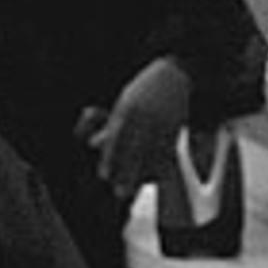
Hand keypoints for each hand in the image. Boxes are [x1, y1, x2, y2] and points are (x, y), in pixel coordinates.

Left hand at [80, 57, 193, 202]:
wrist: (174, 74)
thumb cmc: (143, 89)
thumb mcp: (124, 101)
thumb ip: (111, 122)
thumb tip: (92, 144)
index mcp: (127, 108)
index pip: (115, 138)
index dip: (109, 159)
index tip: (103, 176)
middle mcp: (144, 116)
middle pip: (133, 151)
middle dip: (125, 173)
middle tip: (119, 193)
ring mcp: (161, 121)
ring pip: (150, 154)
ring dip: (142, 176)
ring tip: (136, 191)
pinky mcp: (175, 126)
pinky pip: (167, 150)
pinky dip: (162, 166)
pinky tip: (157, 179)